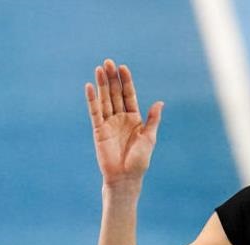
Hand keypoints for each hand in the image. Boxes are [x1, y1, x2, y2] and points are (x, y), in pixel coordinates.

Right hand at [85, 59, 163, 187]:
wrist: (126, 177)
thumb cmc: (140, 160)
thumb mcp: (149, 138)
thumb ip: (153, 120)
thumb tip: (160, 103)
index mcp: (134, 118)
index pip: (129, 95)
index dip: (126, 82)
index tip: (123, 67)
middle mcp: (120, 118)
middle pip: (115, 94)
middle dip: (112, 78)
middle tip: (108, 62)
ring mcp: (109, 123)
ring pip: (104, 100)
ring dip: (101, 85)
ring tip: (99, 68)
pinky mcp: (98, 130)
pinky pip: (94, 112)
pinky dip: (92, 100)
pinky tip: (89, 87)